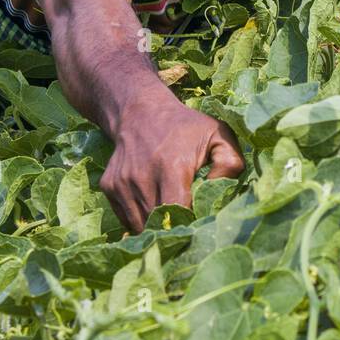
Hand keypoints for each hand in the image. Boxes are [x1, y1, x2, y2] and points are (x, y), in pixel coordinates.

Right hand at [100, 92, 244, 233]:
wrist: (140, 111)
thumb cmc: (185, 126)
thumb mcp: (218, 134)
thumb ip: (230, 163)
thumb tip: (220, 193)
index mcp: (171, 166)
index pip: (177, 212)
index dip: (190, 222)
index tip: (199, 221)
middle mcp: (141, 176)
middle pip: (158, 223)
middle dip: (174, 228)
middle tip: (187, 221)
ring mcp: (122, 183)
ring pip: (140, 225)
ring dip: (156, 225)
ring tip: (169, 210)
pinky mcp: (109, 186)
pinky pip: (127, 218)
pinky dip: (140, 217)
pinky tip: (152, 201)